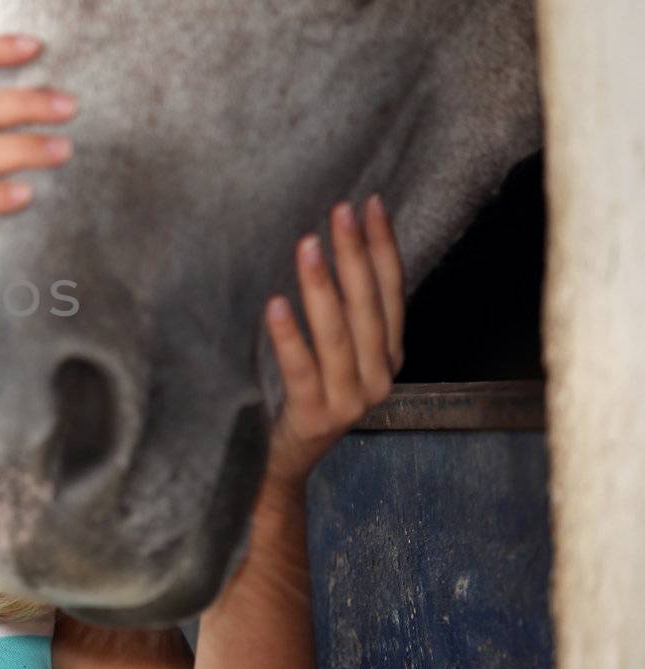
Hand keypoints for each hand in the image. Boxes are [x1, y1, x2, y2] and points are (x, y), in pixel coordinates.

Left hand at [260, 195, 405, 493]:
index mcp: (388, 356)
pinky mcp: (315, 417)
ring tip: (307, 245)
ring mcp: (350, 401)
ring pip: (339, 335)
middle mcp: (379, 378)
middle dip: (355, 255)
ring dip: (324, 286)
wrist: (286, 463)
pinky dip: (290, 337)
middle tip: (338, 212)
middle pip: (368, 307)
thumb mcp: (334, 353)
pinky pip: (301, 370)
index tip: (368, 205)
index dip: (382, 248)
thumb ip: (344, 313)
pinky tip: (275, 303)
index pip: (391, 292)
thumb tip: (333, 244)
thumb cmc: (305, 394)